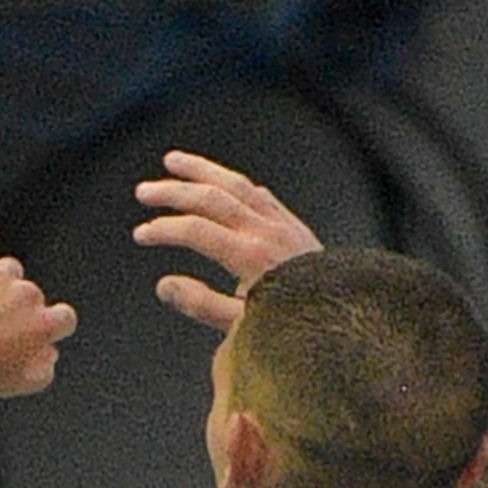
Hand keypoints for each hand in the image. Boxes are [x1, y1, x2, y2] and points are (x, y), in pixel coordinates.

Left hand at [0, 230, 76, 397]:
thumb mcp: (19, 384)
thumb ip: (44, 368)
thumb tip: (51, 351)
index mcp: (44, 324)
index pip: (64, 316)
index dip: (48, 324)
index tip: (29, 332)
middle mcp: (26, 294)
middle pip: (29, 294)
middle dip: (13, 308)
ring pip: (8, 269)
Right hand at [132, 149, 322, 329]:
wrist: (345, 316)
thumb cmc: (297, 323)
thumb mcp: (243, 326)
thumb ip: (202, 305)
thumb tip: (165, 285)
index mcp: (251, 255)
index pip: (196, 230)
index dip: (164, 229)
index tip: (142, 234)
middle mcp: (267, 231)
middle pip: (212, 197)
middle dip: (174, 191)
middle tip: (144, 191)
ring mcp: (282, 223)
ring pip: (237, 184)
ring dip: (202, 170)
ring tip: (173, 162)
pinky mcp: (293, 224)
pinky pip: (260, 193)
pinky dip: (234, 183)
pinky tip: (220, 182)